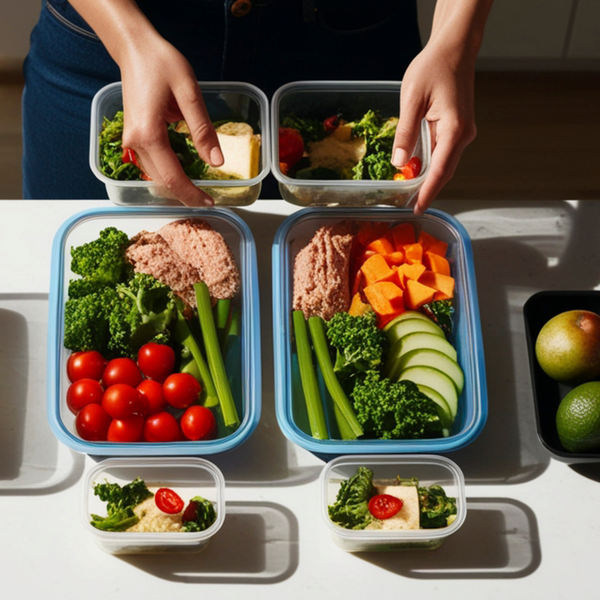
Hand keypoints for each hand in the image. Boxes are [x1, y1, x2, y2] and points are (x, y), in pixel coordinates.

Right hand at [119, 34, 222, 205]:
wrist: (134, 48)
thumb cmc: (161, 63)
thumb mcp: (189, 92)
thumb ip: (203, 129)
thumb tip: (217, 162)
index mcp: (149, 134)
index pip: (173, 177)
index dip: (192, 194)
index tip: (210, 202)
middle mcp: (135, 142)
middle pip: (162, 182)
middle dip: (185, 195)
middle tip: (208, 200)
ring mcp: (131, 141)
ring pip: (156, 176)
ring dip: (177, 186)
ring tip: (200, 190)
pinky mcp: (134, 137)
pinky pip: (153, 165)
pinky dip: (169, 173)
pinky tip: (185, 174)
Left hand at [392, 38, 477, 214]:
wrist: (454, 48)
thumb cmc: (433, 68)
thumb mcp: (412, 100)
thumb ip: (405, 133)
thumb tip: (399, 163)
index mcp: (453, 130)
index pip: (440, 171)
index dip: (428, 192)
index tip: (418, 209)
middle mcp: (463, 134)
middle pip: (445, 171)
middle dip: (428, 190)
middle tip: (410, 206)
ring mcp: (463, 131)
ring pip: (444, 163)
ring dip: (429, 178)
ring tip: (409, 192)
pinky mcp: (458, 127)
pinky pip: (444, 152)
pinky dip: (431, 163)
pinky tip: (416, 170)